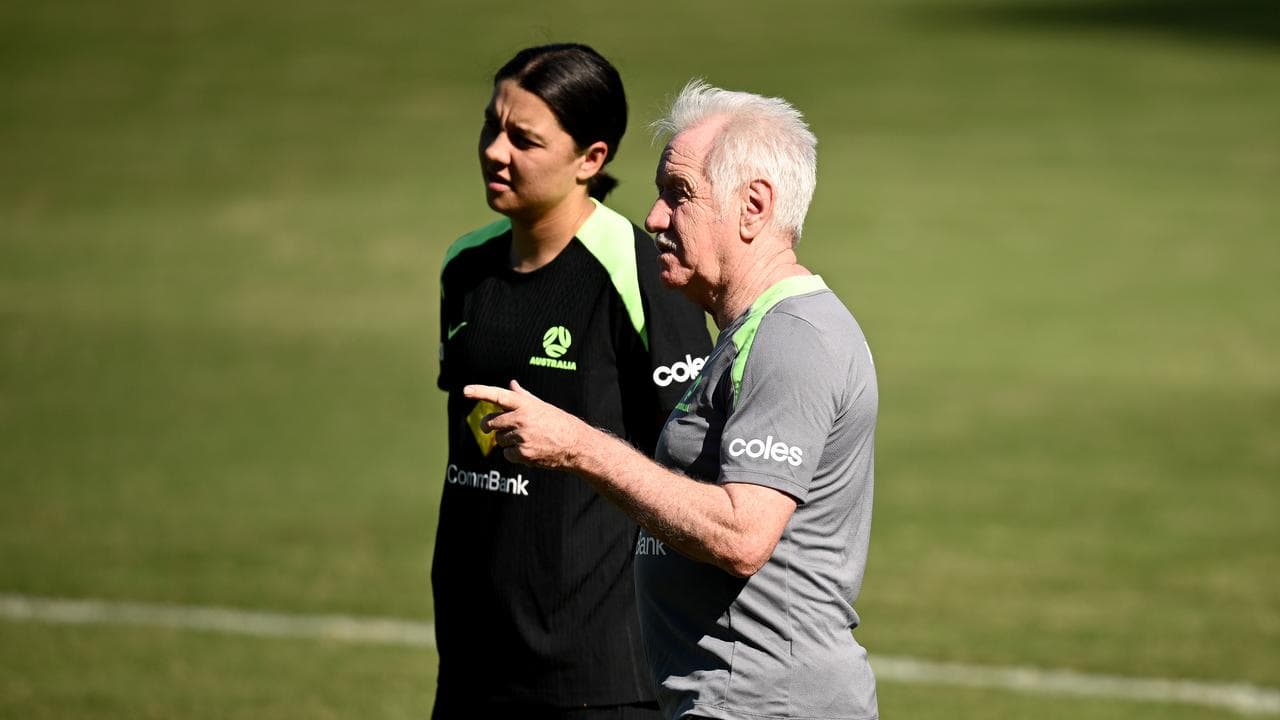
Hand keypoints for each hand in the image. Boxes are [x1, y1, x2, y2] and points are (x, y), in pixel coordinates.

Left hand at [463, 380, 586, 468]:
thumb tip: (511, 384)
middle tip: (491, 428)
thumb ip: (522, 396)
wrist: (575, 444)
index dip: (481, 392)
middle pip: (492, 422)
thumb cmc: (557, 422)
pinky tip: (529, 450)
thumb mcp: (540, 406)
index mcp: (525, 404)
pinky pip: (507, 454)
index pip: (499, 395)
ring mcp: (522, 436)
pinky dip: (514, 454)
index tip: (465, 390)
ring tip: (526, 439)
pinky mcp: (524, 453)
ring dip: (507, 441)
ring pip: (499, 439)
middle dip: (489, 426)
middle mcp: (522, 418)